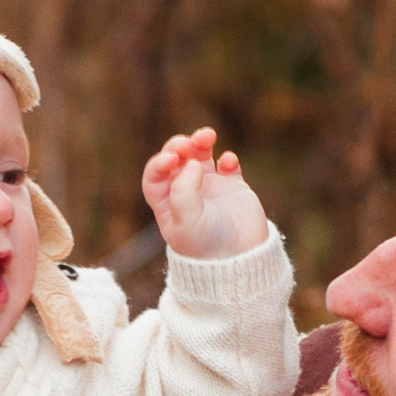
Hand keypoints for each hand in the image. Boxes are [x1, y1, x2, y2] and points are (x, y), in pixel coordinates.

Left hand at [142, 128, 268, 260]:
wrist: (240, 259)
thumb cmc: (206, 245)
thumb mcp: (187, 222)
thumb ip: (184, 190)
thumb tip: (193, 162)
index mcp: (167, 204)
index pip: (155, 175)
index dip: (159, 163)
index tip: (171, 160)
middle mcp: (186, 193)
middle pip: (176, 159)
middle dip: (179, 146)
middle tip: (188, 144)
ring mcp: (210, 188)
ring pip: (200, 156)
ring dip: (201, 142)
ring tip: (207, 135)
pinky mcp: (233, 187)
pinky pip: (228, 165)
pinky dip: (228, 158)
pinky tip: (229, 162)